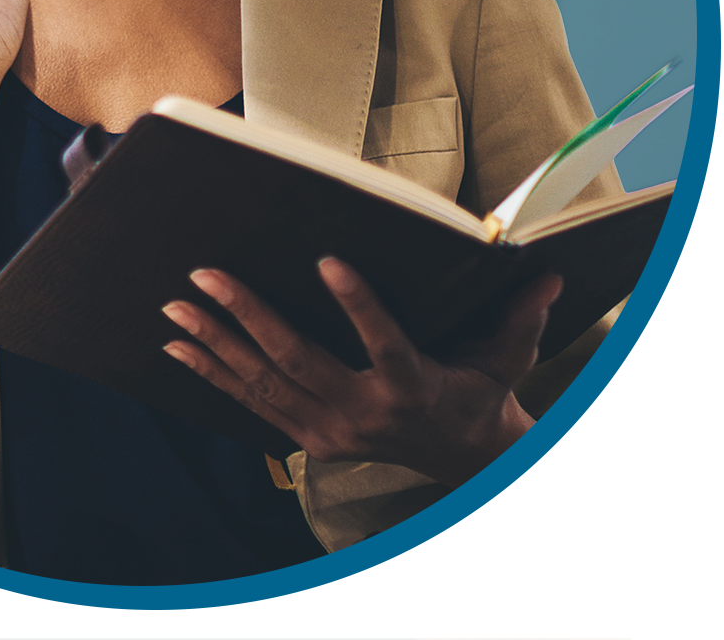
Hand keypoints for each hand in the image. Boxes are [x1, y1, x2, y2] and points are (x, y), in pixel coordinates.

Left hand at [161, 261, 561, 488]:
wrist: (461, 463)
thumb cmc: (479, 396)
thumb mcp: (507, 360)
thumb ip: (522, 316)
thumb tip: (548, 273)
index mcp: (412, 386)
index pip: (384, 343)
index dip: (357, 305)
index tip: (327, 260)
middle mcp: (364, 412)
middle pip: (298, 361)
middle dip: (246, 315)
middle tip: (205, 275)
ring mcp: (330, 431)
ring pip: (263, 383)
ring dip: (216, 342)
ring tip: (175, 307)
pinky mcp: (309, 439)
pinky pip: (252, 404)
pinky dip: (213, 375)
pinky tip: (178, 349)